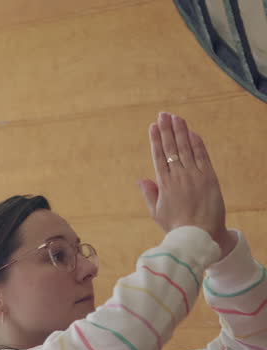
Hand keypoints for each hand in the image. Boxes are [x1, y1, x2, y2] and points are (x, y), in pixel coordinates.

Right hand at [138, 112, 233, 257]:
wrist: (199, 234)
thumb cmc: (175, 226)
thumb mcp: (156, 212)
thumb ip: (149, 193)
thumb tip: (141, 179)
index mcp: (164, 184)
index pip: (158, 156)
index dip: (156, 140)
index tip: (152, 126)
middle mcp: (178, 176)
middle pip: (171, 148)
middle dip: (167, 129)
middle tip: (163, 115)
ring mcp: (194, 175)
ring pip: (186, 148)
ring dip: (181, 131)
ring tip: (176, 118)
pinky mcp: (209, 177)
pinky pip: (202, 156)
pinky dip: (197, 143)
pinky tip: (192, 132)